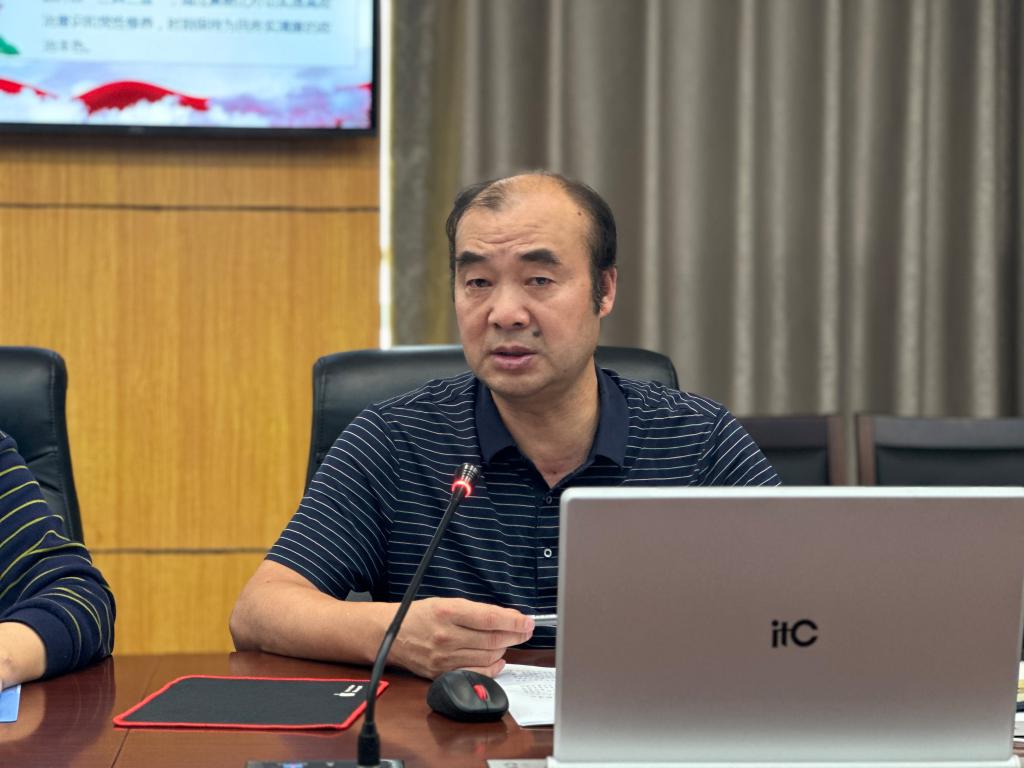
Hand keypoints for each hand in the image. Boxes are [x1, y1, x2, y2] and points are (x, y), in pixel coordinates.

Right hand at [390, 597, 534, 678]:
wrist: (392, 634)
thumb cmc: (421, 615)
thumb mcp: (448, 602)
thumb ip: (477, 611)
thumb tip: (508, 618)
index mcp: (448, 612)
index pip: (490, 619)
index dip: (514, 621)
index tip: (528, 621)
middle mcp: (446, 636)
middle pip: (493, 639)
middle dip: (515, 634)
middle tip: (525, 630)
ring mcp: (444, 658)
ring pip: (488, 657)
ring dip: (505, 649)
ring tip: (509, 640)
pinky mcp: (442, 673)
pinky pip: (476, 673)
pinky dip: (493, 668)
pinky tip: (499, 660)